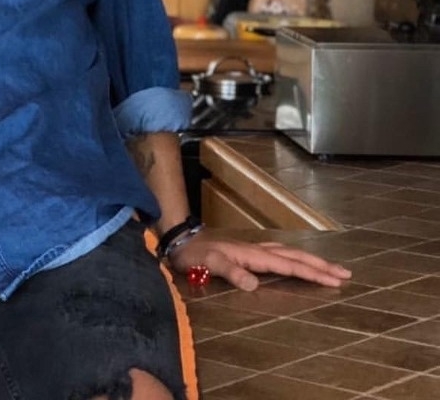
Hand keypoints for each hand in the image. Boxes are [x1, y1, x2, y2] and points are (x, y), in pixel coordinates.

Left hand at [168, 230, 352, 291]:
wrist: (180, 241)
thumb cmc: (194, 255)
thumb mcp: (210, 264)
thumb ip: (231, 272)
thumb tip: (254, 284)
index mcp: (253, 255)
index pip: (289, 265)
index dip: (313, 273)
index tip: (336, 280)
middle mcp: (258, 250)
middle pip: (295, 256)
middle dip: (321, 265)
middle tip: (346, 274)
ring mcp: (254, 249)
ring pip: (289, 253)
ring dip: (311, 260)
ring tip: (331, 268)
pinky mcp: (249, 252)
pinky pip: (280, 254)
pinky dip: (295, 257)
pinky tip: (298, 260)